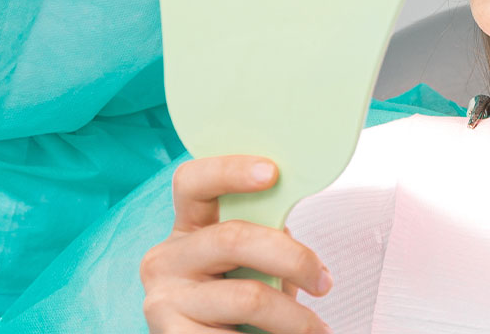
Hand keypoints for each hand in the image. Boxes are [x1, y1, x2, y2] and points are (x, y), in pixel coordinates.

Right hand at [140, 156, 334, 332]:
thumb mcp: (246, 264)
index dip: (230, 170)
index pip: (193, 182)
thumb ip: (263, 237)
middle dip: (293, 258)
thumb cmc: (236, 300)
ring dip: (295, 318)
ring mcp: (164, 300)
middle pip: (234, 238)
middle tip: (324, 283)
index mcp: (187, 229)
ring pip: (248, 298)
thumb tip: (295, 217)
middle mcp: (166, 259)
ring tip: (316, 330)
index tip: (273, 172)